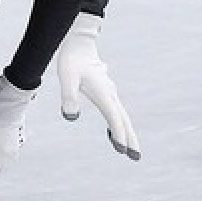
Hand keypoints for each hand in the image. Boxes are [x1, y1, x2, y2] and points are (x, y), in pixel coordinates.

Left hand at [57, 13, 139, 159]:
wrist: (79, 43)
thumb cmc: (71, 60)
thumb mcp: (66, 78)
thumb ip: (68, 97)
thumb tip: (70, 117)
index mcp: (103, 93)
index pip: (114, 117)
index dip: (118, 134)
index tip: (122, 150)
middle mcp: (110, 94)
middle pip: (123, 119)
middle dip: (129, 138)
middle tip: (135, 157)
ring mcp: (110, 92)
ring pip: (121, 116)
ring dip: (126, 132)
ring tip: (130, 150)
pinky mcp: (106, 91)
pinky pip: (115, 111)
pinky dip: (117, 123)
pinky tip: (112, 133)